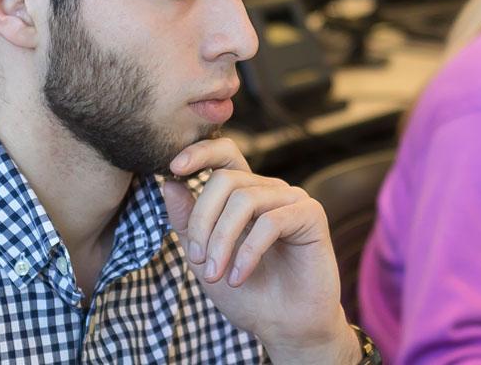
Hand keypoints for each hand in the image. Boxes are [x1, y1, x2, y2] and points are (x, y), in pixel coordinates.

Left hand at [162, 138, 359, 363]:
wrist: (284, 327)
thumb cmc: (247, 294)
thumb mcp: (205, 258)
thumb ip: (187, 223)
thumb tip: (169, 183)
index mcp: (245, 194)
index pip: (225, 154)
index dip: (200, 153)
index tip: (173, 168)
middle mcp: (270, 191)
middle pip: (226, 180)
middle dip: (203, 220)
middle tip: (198, 260)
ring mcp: (292, 200)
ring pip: (245, 200)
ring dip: (222, 240)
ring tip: (216, 274)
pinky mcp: (311, 216)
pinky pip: (270, 221)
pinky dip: (248, 252)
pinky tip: (239, 277)